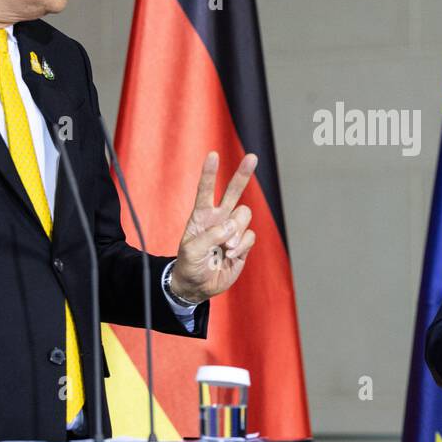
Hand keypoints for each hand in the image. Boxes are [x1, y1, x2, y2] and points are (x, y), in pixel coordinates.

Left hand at [171, 151, 258, 303]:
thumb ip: (210, 236)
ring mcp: (232, 230)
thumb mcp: (191, 250)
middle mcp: (219, 218)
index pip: (205, 190)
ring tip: (225, 247)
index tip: (213, 155)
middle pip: (233, 191)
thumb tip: (232, 226)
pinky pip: (250, 235)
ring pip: (244, 215)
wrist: (198, 285)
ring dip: (236, 231)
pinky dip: (241, 245)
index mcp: (202, 215)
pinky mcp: (243, 243)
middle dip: (243, 174)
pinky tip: (231, 254)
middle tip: (252, 157)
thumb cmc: (190, 264)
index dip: (209, 173)